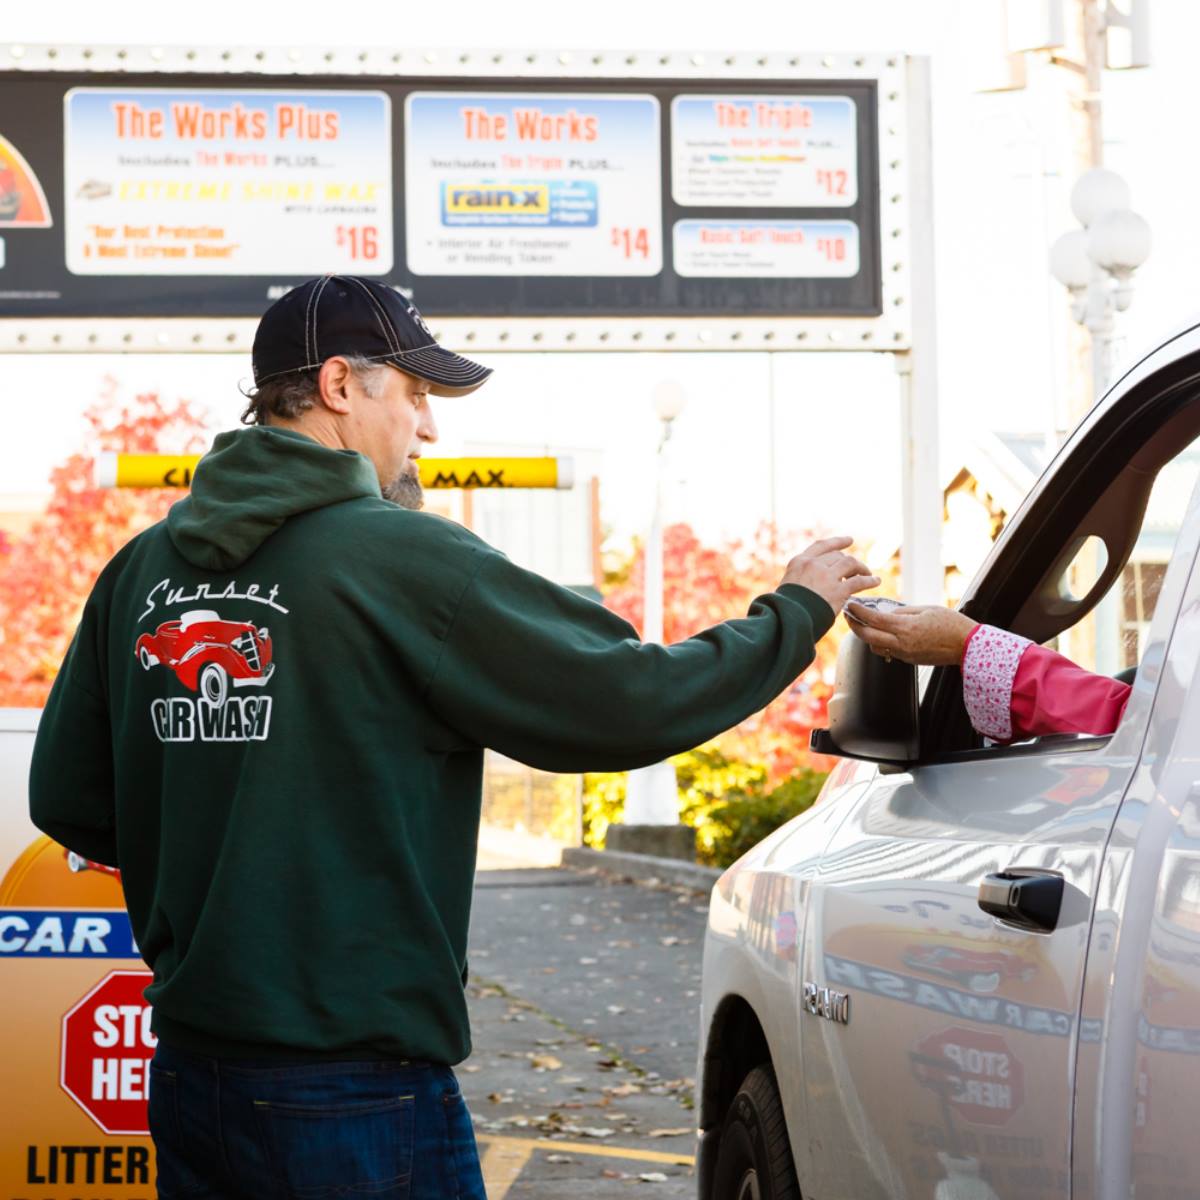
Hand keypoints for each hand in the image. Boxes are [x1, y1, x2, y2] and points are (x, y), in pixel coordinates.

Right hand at [779, 537, 879, 613]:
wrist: (787, 619)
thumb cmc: (784, 608)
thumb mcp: (789, 586)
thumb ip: (802, 579)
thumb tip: (813, 585)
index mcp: (799, 562)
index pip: (822, 546)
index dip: (837, 542)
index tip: (849, 540)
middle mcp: (813, 564)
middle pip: (838, 556)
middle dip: (849, 562)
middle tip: (857, 570)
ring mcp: (826, 576)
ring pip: (850, 564)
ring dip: (861, 568)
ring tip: (869, 575)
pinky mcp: (838, 590)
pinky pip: (858, 582)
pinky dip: (869, 581)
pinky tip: (875, 582)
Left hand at [844, 602, 977, 665]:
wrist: (968, 646)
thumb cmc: (951, 624)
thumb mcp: (926, 609)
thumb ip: (903, 612)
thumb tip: (886, 613)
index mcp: (906, 628)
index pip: (874, 620)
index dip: (859, 612)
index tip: (851, 605)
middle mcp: (902, 643)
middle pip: (868, 637)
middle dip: (854, 626)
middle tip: (849, 616)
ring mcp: (905, 654)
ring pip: (875, 647)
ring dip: (867, 636)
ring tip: (865, 624)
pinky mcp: (910, 660)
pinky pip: (888, 652)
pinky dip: (881, 643)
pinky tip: (882, 634)